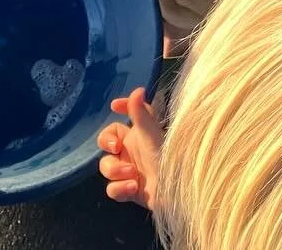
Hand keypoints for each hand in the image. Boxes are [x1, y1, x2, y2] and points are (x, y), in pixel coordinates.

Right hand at [97, 86, 162, 208]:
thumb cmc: (167, 159)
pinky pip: (112, 189)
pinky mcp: (127, 191)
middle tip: (116, 148)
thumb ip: (141, 113)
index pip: (122, 119)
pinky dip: (120, 188)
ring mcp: (128, 172)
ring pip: (106, 166)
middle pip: (105, 142)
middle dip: (106, 143)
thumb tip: (137, 89)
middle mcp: (130, 152)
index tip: (114, 106)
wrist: (177, 192)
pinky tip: (133, 187)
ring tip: (132, 174)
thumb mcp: (152, 135)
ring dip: (116, 170)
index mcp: (137, 136)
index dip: (118, 111)